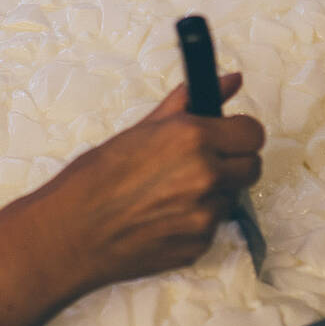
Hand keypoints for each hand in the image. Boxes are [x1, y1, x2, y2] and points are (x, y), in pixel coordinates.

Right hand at [18, 74, 265, 295]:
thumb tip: (230, 80)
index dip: (239, 134)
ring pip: (231, 197)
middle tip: (201, 164)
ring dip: (212, 194)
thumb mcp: (142, 130)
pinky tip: (162, 217)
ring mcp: (205, 214)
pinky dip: (195, 221)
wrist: (72, 233)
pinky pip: (212, 227)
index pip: (253, 133)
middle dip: (232, 163)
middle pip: (251, 167)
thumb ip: (191, 103)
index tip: (226, 136)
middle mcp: (206, 175)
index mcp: (193, 138)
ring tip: (169, 194)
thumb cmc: (96, 179)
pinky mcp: (199, 245)